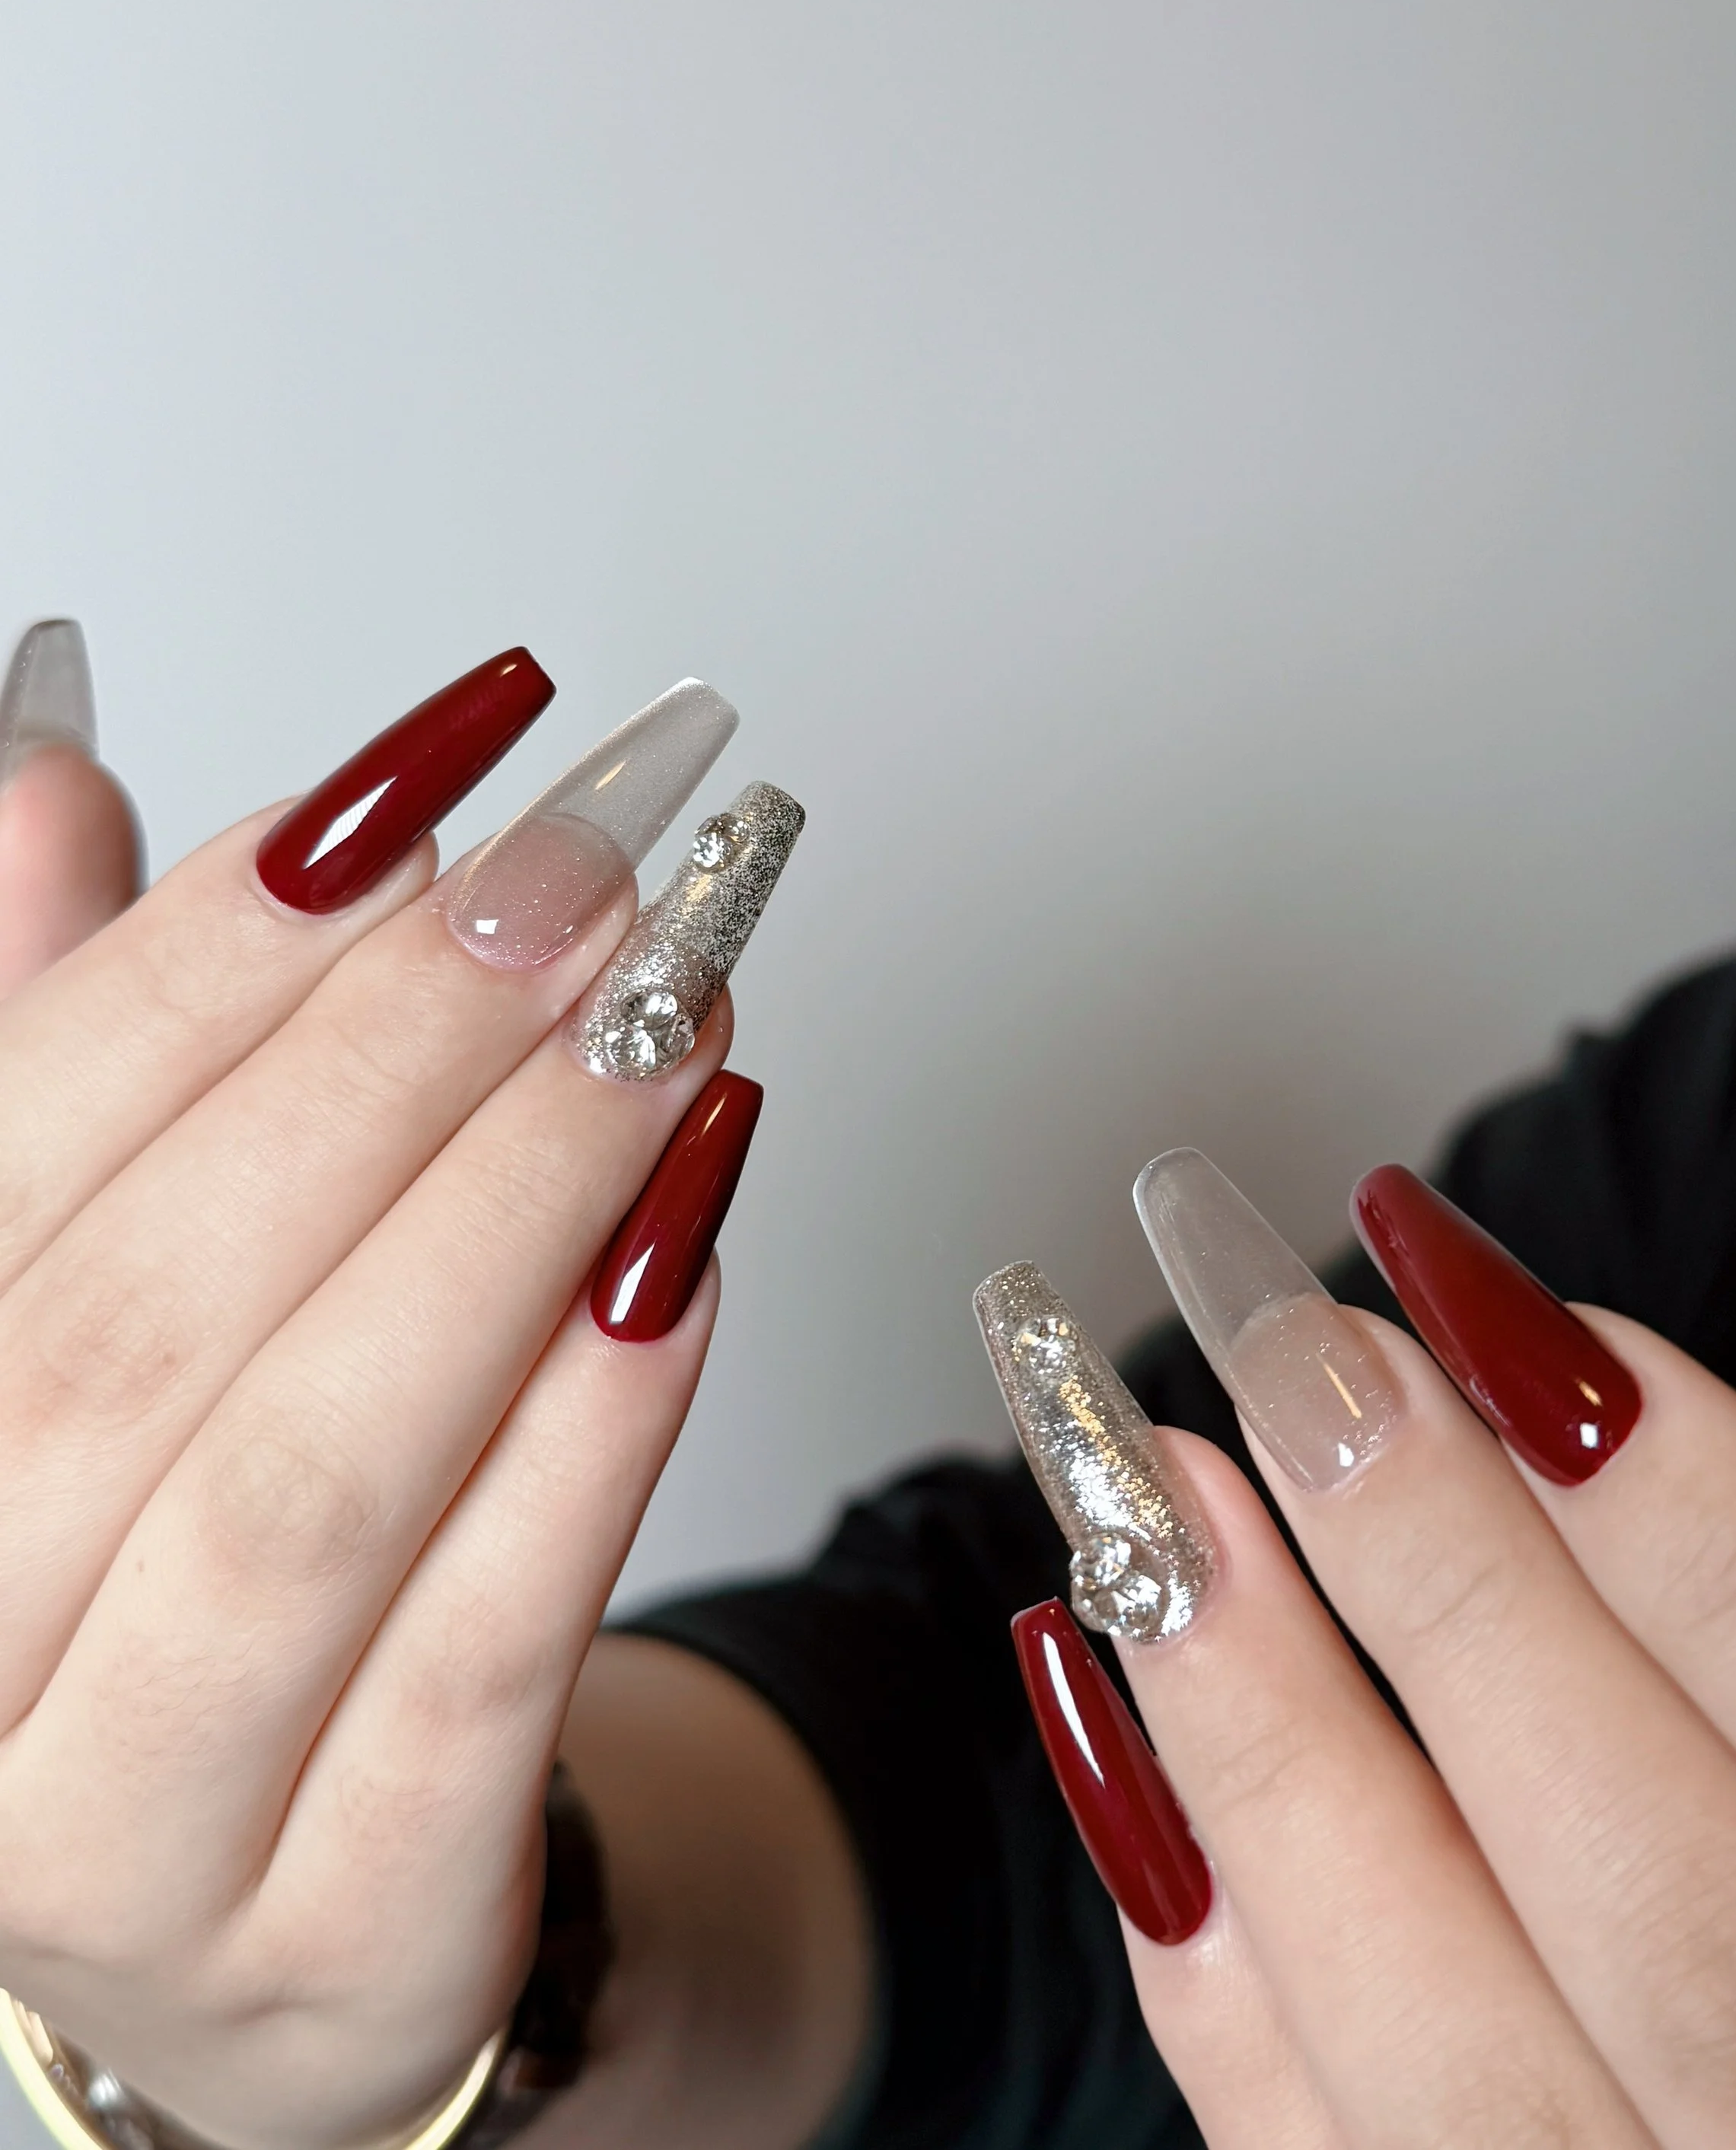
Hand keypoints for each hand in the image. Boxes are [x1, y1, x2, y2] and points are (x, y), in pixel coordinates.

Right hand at [0, 639, 784, 2149]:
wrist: (272, 1899)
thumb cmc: (172, 1556)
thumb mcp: (91, 1293)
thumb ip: (66, 1061)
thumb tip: (53, 773)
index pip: (20, 1154)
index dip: (222, 939)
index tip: (427, 776)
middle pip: (163, 1316)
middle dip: (399, 1056)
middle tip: (590, 884)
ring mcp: (115, 1849)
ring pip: (310, 1482)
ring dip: (515, 1214)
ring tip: (670, 1028)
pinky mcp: (337, 1947)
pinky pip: (478, 1663)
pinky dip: (590, 1436)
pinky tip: (683, 1253)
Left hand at [994, 1152, 1735, 2148]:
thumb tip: (1546, 1396)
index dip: (1695, 1521)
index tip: (1493, 1313)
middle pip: (1670, 1915)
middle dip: (1456, 1599)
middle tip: (1292, 1355)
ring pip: (1456, 2054)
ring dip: (1273, 1746)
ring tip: (1149, 1504)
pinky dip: (1200, 1945)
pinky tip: (1107, 1722)